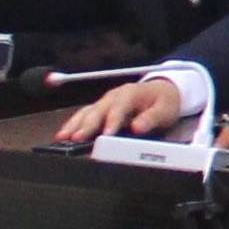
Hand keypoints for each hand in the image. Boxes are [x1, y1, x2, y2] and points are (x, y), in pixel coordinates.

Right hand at [57, 76, 186, 144]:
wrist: (163, 91)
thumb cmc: (163, 101)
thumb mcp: (165, 109)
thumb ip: (152, 118)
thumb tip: (138, 127)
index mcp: (130, 94)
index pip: (119, 109)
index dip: (112, 122)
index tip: (106, 134)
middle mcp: (114, 96)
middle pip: (97, 110)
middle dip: (86, 125)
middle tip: (76, 138)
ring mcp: (105, 102)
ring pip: (86, 112)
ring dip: (74, 124)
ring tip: (63, 137)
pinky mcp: (101, 109)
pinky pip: (84, 115)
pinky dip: (73, 124)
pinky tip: (64, 134)